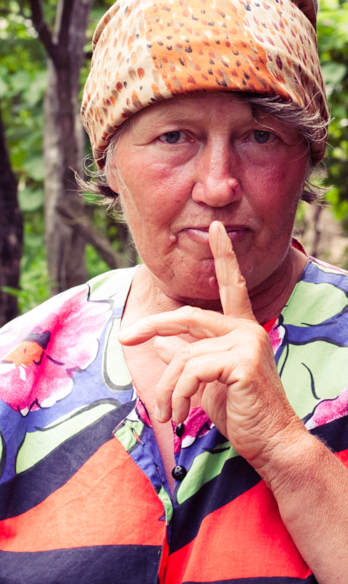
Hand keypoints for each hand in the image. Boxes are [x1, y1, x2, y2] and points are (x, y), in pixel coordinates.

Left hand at [118, 221, 303, 468]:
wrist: (270, 442)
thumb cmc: (241, 411)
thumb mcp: (206, 381)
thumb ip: (186, 356)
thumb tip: (157, 339)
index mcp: (241, 329)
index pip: (231, 284)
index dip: (223, 255)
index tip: (214, 228)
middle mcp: (247, 329)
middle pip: (188, 315)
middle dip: (152, 324)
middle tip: (125, 338)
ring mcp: (247, 342)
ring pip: (184, 354)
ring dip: (168, 387)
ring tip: (167, 413)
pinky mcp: (242, 361)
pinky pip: (191, 370)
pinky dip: (178, 394)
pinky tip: (180, 414)